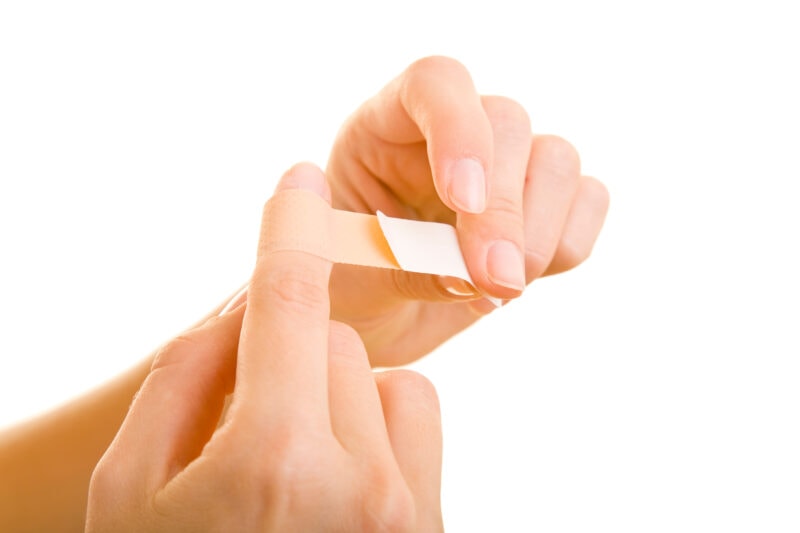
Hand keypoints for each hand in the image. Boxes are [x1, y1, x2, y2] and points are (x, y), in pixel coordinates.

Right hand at [86, 164, 442, 531]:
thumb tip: (237, 318)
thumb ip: (183, 384)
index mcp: (272, 460)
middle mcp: (358, 482)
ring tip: (299, 463)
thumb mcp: (132, 487)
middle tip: (251, 423)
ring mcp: (407, 510)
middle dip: (290, 361)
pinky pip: (416, 419)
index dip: (290, 231)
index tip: (298, 183)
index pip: (289, 303)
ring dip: (339, 394)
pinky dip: (380, 425)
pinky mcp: (433, 523)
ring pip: (386, 376)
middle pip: (337, 344)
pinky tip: (344, 478)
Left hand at [326, 56, 609, 365]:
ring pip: (558, 159)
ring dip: (539, 234)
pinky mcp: (543, 204)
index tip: (462, 203)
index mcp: (384, 127)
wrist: (373, 322)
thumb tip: (478, 274)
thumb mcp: (349, 280)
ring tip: (497, 291)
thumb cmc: (347, 290)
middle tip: (493, 282)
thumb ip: (404, 266)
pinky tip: (515, 286)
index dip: (458, 131)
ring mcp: (504, 165)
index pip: (434, 84)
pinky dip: (566, 247)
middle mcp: (451, 134)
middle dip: (505, 211)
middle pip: (508, 122)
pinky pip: (587, 201)